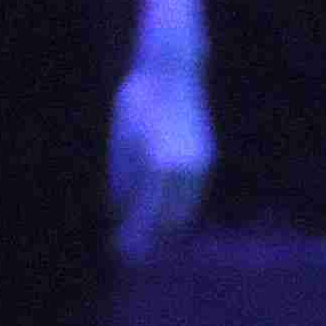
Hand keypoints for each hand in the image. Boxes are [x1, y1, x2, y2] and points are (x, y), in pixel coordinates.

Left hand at [108, 51, 208, 250]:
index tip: (119, 250)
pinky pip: (191, 197)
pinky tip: (162, 215)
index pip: (147, 216)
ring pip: (183, 212)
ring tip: (144, 239)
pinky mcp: (205, 160)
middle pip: (168, 222)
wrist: (172, 72)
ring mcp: (200, 166)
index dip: (133, 237)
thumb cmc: (138, 103)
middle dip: (149, 240)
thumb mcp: (123, 142)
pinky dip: (177, 211)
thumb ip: (125, 181)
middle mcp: (185, 171)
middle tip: (128, 254)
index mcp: (160, 167)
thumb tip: (121, 214)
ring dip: (165, 229)